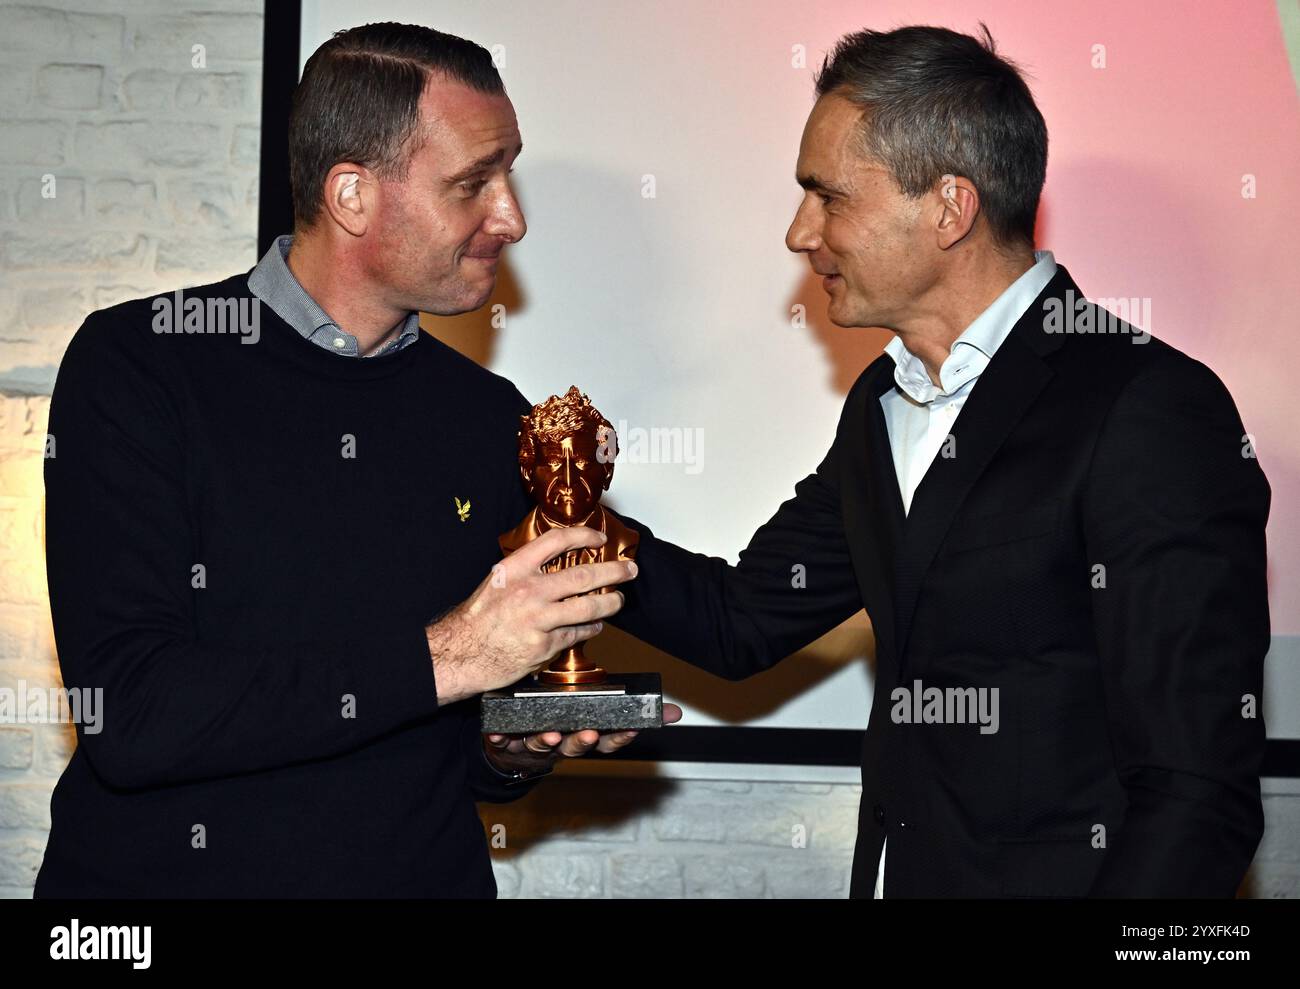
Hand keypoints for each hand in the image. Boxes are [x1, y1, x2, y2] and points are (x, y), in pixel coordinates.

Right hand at [426, 526, 638, 704]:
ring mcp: (538, 619)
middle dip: (613, 571)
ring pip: (589, 607)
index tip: (599, 539)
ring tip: (618, 600)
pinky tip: (594, 626)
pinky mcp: (544, 645)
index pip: (557, 541)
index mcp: (515, 569)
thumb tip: (559, 563)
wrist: (462, 653)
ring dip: (610, 603)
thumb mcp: (497, 582)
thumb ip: (527, 571)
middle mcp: (529, 590)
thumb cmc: (478, 619)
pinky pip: (576, 634)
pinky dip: (589, 629)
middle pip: (584, 575)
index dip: (584, 535)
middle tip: (629, 570)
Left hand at [484, 703, 683, 772]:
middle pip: (575, 747)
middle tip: (589, 732)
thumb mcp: (600, 714)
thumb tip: (676, 713)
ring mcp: (535, 746)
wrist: (519, 744)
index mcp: (584, 736)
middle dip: (582, 741)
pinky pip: (504, 742)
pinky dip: (501, 738)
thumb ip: (636, 712)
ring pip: (541, 746)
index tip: (630, 729)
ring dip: (545, 742)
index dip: (619, 738)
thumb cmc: (564, 723)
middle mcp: (562, 744)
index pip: (608, 743)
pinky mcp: (509, 743)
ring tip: (548, 734)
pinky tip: (498, 732)